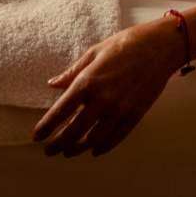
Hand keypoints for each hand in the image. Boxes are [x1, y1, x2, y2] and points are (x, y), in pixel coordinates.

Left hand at [33, 20, 182, 157]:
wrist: (159, 47)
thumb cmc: (124, 44)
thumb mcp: (94, 52)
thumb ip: (72, 72)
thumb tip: (52, 84)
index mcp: (87, 82)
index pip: (60, 112)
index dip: (46, 127)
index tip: (36, 137)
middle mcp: (101, 100)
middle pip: (74, 131)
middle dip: (58, 144)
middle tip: (49, 151)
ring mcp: (119, 110)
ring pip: (93, 139)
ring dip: (77, 148)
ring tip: (68, 152)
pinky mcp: (134, 116)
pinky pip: (115, 138)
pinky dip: (102, 147)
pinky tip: (94, 150)